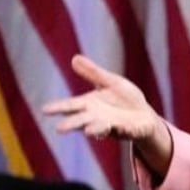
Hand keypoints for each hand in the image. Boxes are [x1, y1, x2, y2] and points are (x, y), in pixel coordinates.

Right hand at [42, 54, 173, 175]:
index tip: (44, 110)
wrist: (145, 115)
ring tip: (89, 131)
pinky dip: (127, 130)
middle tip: (59, 129)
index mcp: (90, 105)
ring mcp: (114, 126)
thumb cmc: (124, 98)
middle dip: (73, 124)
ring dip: (96, 129)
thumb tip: (75, 58)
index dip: (59, 108)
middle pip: (82, 121)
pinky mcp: (132, 131)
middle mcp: (98, 118)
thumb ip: (93, 73)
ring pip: (103, 129)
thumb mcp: (110, 82)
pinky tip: (125, 128)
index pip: (71, 106)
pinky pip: (129, 131)